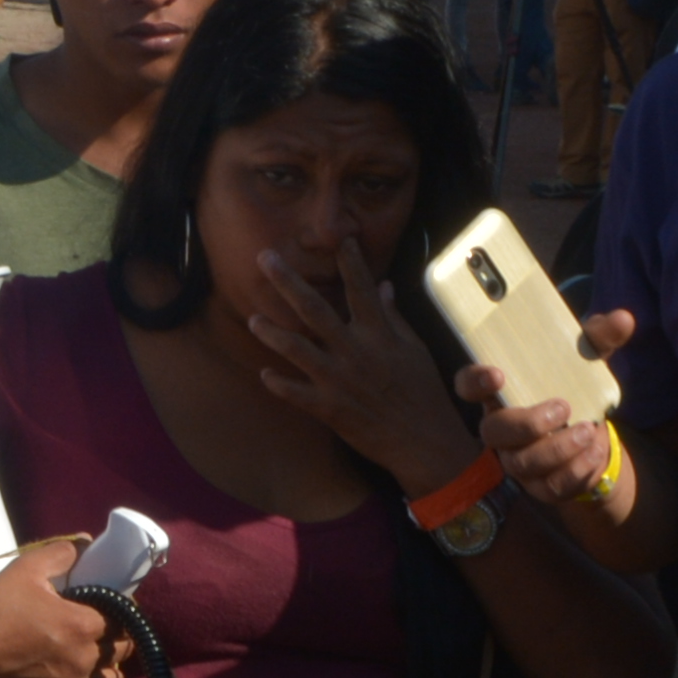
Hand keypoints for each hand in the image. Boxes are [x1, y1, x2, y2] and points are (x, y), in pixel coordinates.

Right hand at [0, 543, 123, 677]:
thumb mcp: (26, 568)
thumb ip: (62, 553)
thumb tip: (84, 542)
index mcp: (83, 624)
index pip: (122, 618)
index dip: (119, 609)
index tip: (109, 604)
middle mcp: (85, 657)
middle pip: (122, 648)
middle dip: (117, 634)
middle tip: (102, 624)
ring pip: (114, 677)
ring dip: (111, 663)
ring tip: (96, 651)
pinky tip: (85, 673)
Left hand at [243, 241, 480, 490]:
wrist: (424, 440)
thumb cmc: (423, 392)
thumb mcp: (414, 349)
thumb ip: (393, 316)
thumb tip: (384, 285)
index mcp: (379, 335)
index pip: (361, 290)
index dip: (350, 262)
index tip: (338, 237)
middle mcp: (356, 352)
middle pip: (315, 310)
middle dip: (288, 282)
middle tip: (264, 258)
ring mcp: (340, 380)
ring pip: (298, 350)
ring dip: (273, 333)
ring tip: (253, 318)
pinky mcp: (331, 409)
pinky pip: (298, 395)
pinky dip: (280, 385)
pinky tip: (264, 374)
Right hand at [488, 310, 641, 526]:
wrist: (596, 435)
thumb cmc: (577, 387)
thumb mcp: (589, 359)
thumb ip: (601, 338)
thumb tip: (623, 319)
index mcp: (503, 391)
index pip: (468, 385)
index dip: (474, 380)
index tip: (498, 374)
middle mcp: (502, 428)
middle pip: (492, 431)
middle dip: (526, 423)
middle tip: (563, 407)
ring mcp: (518, 459)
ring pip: (521, 464)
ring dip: (557, 449)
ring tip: (588, 430)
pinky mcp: (541, 486)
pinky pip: (551, 487)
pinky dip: (575, 470)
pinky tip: (594, 452)